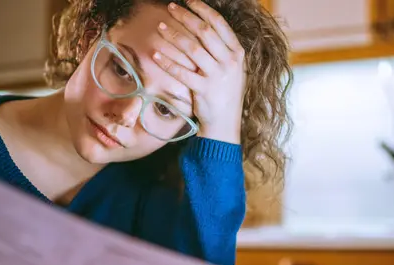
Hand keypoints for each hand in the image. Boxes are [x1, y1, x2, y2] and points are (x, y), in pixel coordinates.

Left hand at [154, 0, 245, 143]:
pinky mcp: (203, 90)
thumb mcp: (233, 69)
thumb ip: (223, 50)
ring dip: (174, 35)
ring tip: (160, 27)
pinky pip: (182, 72)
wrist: (225, 123)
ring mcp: (217, 76)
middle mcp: (229, 62)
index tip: (189, 1)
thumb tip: (205, 26)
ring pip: (192, 49)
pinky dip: (167, 62)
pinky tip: (155, 54)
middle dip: (186, 17)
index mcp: (237, 53)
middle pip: (204, 31)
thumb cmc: (225, 94)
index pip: (219, 24)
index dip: (203, 10)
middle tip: (171, 7)